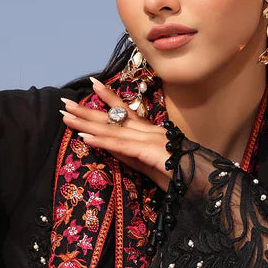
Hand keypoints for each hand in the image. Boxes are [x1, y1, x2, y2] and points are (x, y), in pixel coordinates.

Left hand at [59, 77, 172, 192]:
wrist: (203, 184)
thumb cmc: (179, 177)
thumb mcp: (148, 166)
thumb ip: (130, 155)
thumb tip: (111, 147)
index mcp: (149, 133)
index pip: (125, 111)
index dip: (108, 97)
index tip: (92, 84)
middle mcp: (147, 131)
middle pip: (112, 118)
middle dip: (86, 110)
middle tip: (63, 102)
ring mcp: (148, 140)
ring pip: (112, 130)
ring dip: (86, 123)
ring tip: (65, 116)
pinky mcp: (148, 153)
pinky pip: (120, 147)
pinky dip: (101, 142)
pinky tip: (83, 137)